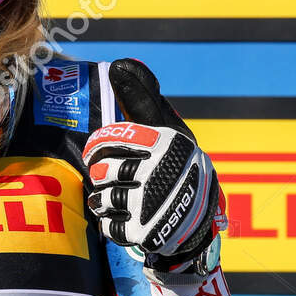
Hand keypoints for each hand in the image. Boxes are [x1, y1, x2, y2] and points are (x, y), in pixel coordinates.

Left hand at [82, 59, 222, 274]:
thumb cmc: (175, 165)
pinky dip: (109, 224)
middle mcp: (159, 171)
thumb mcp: (168, 129)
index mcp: (164, 142)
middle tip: (106, 177)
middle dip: (100, 175)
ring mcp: (152, 203)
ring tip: (111, 198)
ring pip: (101, 198)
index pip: (110, 139)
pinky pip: (108, 226)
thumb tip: (120, 64)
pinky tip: (121, 218)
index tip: (98, 151)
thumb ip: (143, 98)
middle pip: (102, 171)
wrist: (198, 220)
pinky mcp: (145, 231)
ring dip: (101, 200)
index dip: (97, 146)